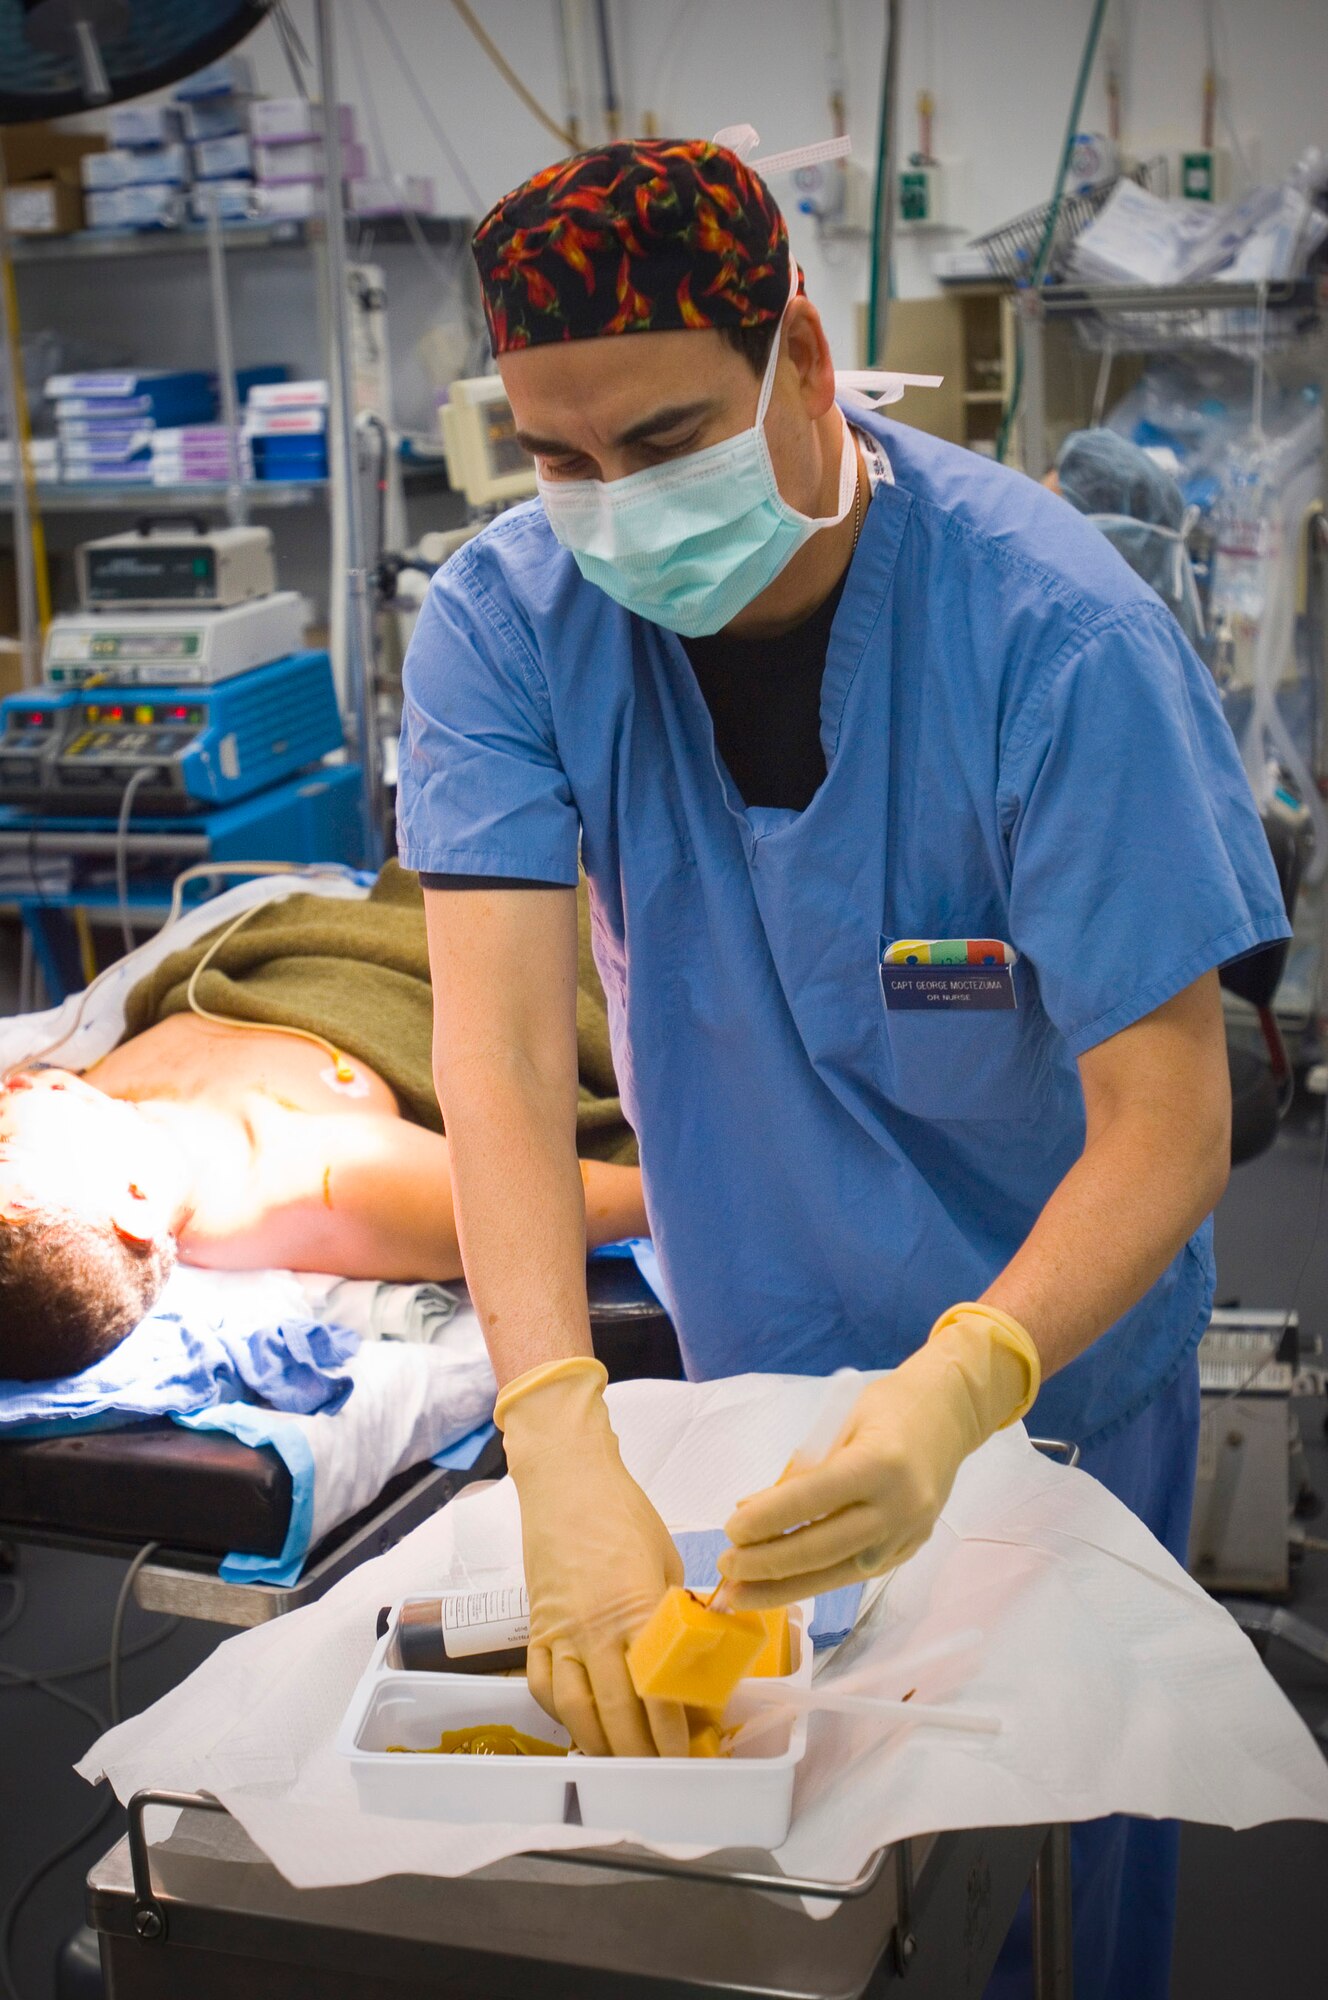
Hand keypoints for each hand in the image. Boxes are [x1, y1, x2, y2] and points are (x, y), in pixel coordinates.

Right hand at [496, 1356, 687, 1757]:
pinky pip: (543, 1684)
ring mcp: (561, 1632)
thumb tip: (693, 1654)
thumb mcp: (666, 1560)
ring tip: (620, 1767)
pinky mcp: (537, 1627)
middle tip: (659, 1778)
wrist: (566, 1480)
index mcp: (638, 1610)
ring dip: (598, 1744)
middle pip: (617, 1711)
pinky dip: (559, 1713)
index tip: (692, 1753)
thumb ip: (674, 1612)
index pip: (660, 1688)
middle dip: (640, 1753)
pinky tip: (576, 1726)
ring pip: (576, 1708)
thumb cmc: (623, 1512)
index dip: (675, 1729)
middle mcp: (597, 1630)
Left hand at [717, 1305, 1040, 1607]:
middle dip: (768, 1562)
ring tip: (739, 1595)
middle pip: (823, 1546)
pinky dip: (814, 1581)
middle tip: (725, 1567)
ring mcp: (906, 1534)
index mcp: (880, 1464)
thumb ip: (803, 1470)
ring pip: (837, 1572)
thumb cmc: (888, 1407)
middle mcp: (897, 1506)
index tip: (731, 1528)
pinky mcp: (908, 1550)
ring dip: (784, 1587)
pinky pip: (854, 1572)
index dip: (769, 1518)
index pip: (813, 1499)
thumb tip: (752, 1512)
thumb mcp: (840, 1423)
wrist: (951, 1415)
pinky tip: (779, 1588)